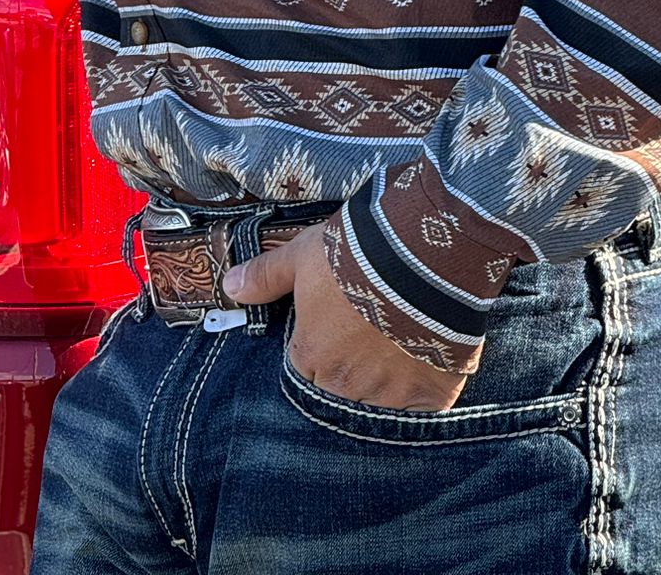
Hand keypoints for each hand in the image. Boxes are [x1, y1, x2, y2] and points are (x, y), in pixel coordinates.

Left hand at [221, 219, 477, 409]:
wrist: (422, 255)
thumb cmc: (354, 253)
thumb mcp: (302, 255)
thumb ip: (265, 276)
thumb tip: (229, 286)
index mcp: (311, 356)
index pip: (305, 367)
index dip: (318, 346)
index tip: (334, 325)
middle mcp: (346, 386)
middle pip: (340, 391)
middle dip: (348, 370)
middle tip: (368, 334)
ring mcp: (391, 395)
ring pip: (381, 402)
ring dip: (386, 382)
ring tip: (400, 344)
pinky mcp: (431, 394)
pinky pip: (425, 406)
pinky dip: (426, 389)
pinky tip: (430, 361)